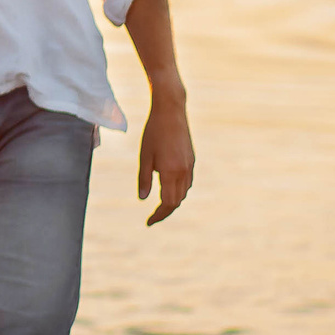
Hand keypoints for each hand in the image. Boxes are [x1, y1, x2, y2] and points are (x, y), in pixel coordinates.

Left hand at [137, 86, 193, 224]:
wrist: (171, 112)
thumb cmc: (153, 133)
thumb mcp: (144, 157)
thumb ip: (144, 179)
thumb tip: (143, 199)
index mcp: (171, 172)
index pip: (168, 203)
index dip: (159, 215)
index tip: (148, 222)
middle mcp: (184, 171)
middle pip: (177, 200)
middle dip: (165, 211)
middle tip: (151, 217)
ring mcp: (190, 165)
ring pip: (184, 192)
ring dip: (173, 200)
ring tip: (159, 205)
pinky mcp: (192, 159)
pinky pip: (187, 181)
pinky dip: (179, 190)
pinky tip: (169, 188)